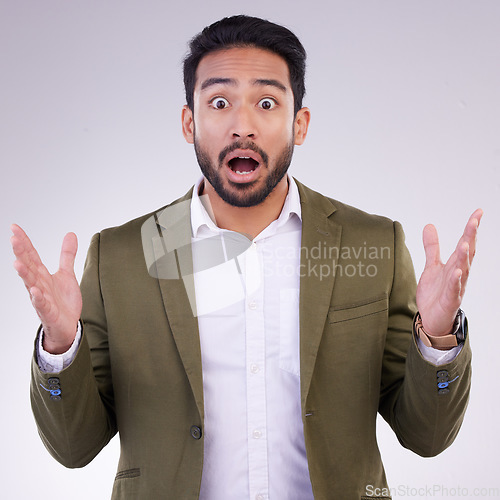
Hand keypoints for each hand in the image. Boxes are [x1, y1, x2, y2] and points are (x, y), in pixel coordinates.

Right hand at [11, 224, 81, 353]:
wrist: (68, 325)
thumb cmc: (63, 300)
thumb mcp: (67, 273)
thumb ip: (66, 255)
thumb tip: (70, 234)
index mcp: (42, 274)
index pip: (31, 255)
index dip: (24, 241)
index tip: (14, 227)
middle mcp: (38, 284)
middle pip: (28, 266)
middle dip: (21, 253)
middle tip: (14, 239)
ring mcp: (42, 297)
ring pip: (30, 284)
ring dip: (24, 274)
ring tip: (17, 263)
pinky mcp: (48, 311)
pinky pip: (41, 304)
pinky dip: (38, 298)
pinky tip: (34, 290)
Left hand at [416, 209, 482, 335]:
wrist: (432, 318)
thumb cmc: (435, 293)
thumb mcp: (432, 266)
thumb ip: (432, 247)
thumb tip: (429, 225)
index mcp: (455, 264)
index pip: (465, 243)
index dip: (471, 228)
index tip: (478, 212)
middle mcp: (459, 273)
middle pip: (467, 252)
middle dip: (470, 237)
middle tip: (474, 220)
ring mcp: (456, 286)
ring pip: (462, 269)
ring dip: (463, 256)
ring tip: (464, 242)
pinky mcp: (450, 299)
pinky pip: (453, 289)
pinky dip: (455, 280)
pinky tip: (456, 271)